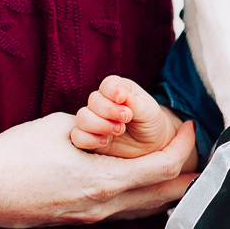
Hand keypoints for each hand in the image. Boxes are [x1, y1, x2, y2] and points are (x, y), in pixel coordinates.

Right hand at [0, 110, 199, 228]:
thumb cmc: (13, 154)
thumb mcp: (61, 129)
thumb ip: (96, 132)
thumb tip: (115, 128)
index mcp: (104, 182)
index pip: (164, 168)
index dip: (184, 145)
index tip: (190, 126)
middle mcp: (104, 207)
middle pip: (167, 197)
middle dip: (190, 176)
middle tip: (203, 155)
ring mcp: (92, 219)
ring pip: (148, 210)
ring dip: (170, 191)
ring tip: (183, 170)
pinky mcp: (80, 222)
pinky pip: (126, 213)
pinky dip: (146, 200)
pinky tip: (148, 187)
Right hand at [71, 75, 187, 160]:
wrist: (151, 144)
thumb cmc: (150, 122)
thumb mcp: (149, 111)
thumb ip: (135, 103)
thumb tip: (122, 96)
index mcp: (118, 90)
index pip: (107, 84)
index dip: (112, 91)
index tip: (123, 99)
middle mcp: (102, 103)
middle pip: (94, 101)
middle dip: (109, 111)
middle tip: (126, 119)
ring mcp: (94, 120)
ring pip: (82, 118)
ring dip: (99, 124)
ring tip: (119, 130)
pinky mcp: (89, 138)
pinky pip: (77, 137)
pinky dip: (89, 139)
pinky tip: (105, 141)